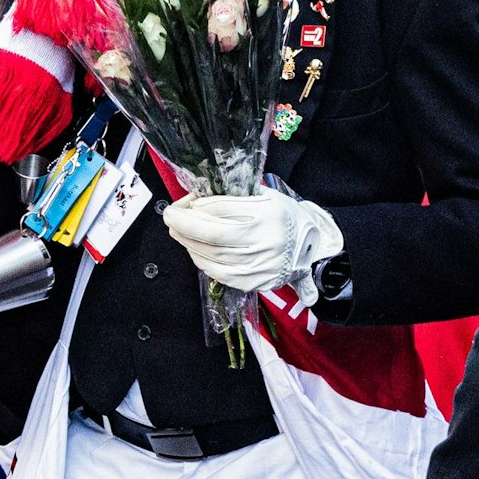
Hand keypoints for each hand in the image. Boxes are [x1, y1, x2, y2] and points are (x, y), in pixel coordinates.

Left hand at [163, 187, 343, 306]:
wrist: (308, 246)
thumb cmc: (283, 217)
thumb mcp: (265, 196)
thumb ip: (234, 197)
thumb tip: (198, 200)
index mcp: (268, 214)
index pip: (222, 209)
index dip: (198, 205)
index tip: (186, 201)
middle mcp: (264, 241)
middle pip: (213, 234)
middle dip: (185, 224)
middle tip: (170, 216)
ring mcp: (258, 265)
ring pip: (212, 254)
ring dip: (187, 242)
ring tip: (176, 230)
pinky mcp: (253, 282)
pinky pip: (218, 272)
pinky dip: (200, 259)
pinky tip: (192, 249)